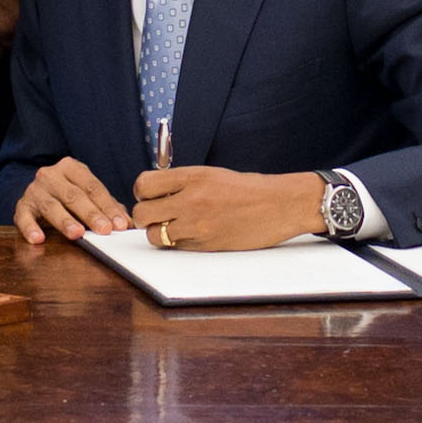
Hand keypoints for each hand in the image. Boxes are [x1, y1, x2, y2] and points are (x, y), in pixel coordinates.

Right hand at [11, 157, 133, 242]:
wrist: (37, 192)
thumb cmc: (68, 195)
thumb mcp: (88, 195)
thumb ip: (107, 206)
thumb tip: (127, 223)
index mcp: (71, 168)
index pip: (93, 187)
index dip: (108, 206)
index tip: (120, 224)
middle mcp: (51, 175)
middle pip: (74, 195)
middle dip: (91, 214)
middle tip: (105, 230)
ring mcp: (34, 190)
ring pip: (51, 206)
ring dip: (65, 221)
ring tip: (78, 234)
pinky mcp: (22, 206)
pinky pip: (23, 217)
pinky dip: (30, 228)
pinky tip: (38, 239)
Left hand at [132, 164, 330, 252]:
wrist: (280, 205)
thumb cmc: (248, 189)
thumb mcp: (212, 175)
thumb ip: (183, 183)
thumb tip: (155, 194)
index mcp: (193, 177)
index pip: (144, 185)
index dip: (142, 193)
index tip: (150, 197)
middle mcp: (191, 200)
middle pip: (142, 213)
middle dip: (145, 217)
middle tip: (157, 216)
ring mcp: (197, 224)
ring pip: (155, 235)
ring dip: (160, 233)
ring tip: (176, 227)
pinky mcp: (206, 244)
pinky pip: (176, 247)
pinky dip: (178, 243)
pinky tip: (194, 235)